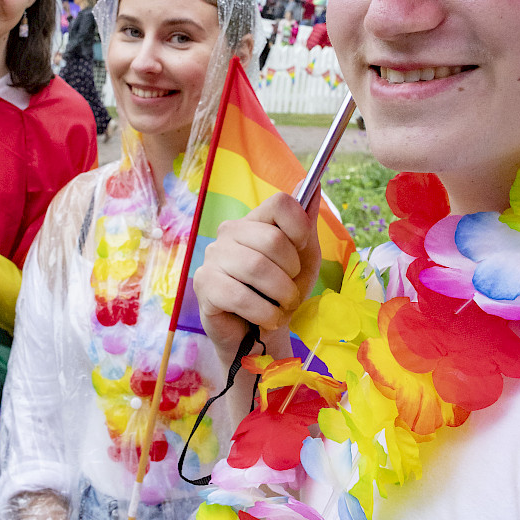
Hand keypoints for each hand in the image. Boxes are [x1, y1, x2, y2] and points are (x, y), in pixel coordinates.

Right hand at [194, 191, 321, 365]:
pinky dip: (263, 312)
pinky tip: (265, 319)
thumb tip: (315, 183)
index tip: (300, 253)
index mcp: (254, 221)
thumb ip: (306, 223)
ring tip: (280, 308)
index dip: (299, 229)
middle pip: (272, 239)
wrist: (259, 336)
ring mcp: (213, 257)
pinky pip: (239, 295)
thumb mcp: (303, 259)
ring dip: (280, 297)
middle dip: (291, 274)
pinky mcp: (204, 285)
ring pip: (257, 267)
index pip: (280, 202)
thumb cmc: (279, 294)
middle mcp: (229, 232)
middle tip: (289, 292)